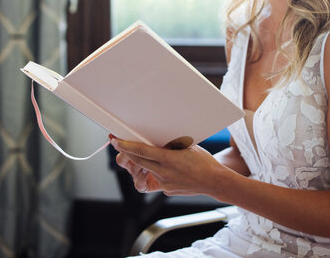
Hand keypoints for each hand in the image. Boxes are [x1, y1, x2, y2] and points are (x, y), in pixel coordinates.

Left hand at [111, 135, 228, 196]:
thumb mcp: (187, 146)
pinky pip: (155, 179)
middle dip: (125, 152)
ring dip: (139, 163)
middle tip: (117, 143)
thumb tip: (156, 140)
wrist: (213, 181)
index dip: (125, 145)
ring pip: (145, 170)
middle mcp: (163, 172)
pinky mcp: (166, 190)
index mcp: (168, 159)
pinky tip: (163, 168)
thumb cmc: (203, 161)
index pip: (141, 151)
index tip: (115, 140)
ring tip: (140, 156)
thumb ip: (170, 145)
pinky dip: (155, 172)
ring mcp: (164, 183)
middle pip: (137, 161)